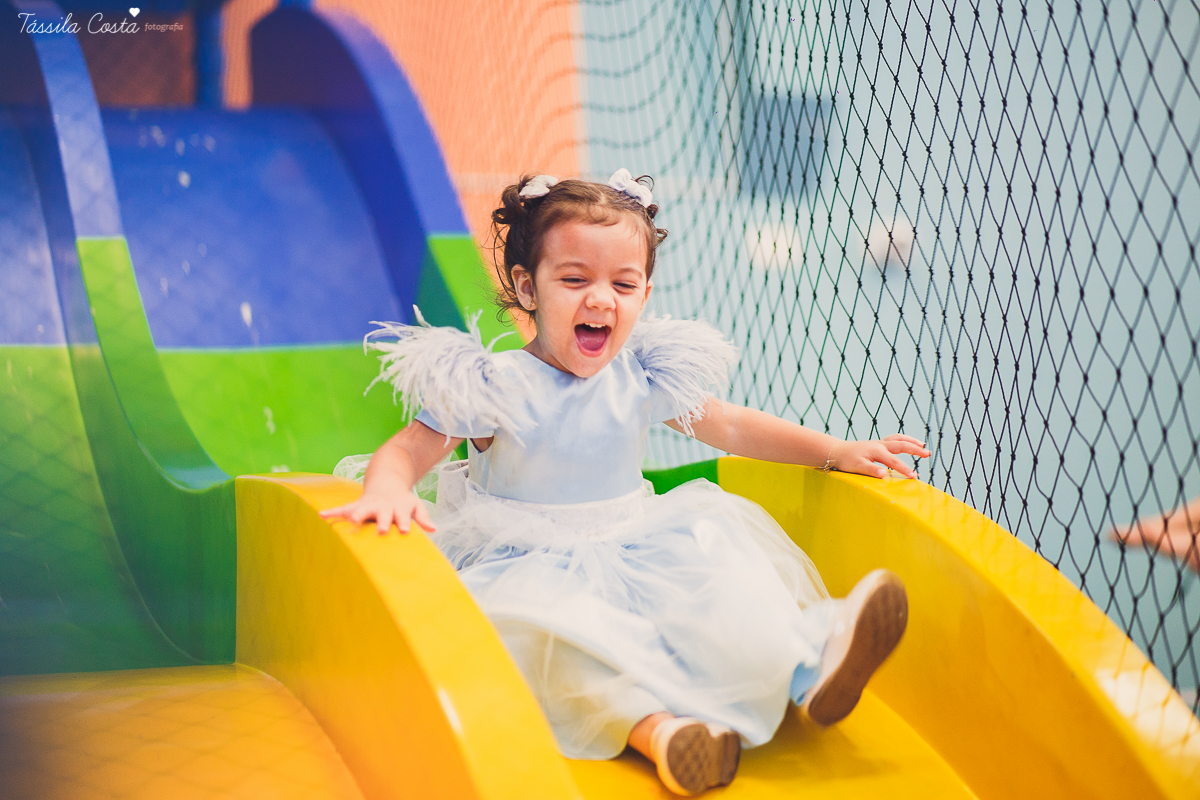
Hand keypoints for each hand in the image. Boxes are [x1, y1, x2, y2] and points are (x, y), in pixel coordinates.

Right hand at [319, 489, 435, 533]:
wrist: (387, 483)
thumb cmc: (402, 501)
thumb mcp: (416, 506)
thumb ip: (423, 517)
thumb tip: (433, 529)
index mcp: (398, 507)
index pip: (402, 516)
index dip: (403, 523)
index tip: (404, 531)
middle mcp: (382, 506)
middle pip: (382, 513)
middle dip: (382, 521)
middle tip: (382, 531)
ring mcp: (368, 505)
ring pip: (361, 509)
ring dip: (356, 514)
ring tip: (351, 520)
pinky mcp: (356, 505)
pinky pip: (343, 508)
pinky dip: (333, 512)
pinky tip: (322, 515)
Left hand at [830, 434, 929, 478]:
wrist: (838, 451)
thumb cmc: (847, 460)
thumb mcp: (857, 467)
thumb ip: (871, 470)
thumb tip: (884, 475)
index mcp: (877, 451)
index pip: (894, 462)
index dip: (905, 469)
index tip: (914, 477)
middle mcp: (880, 444)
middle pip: (901, 445)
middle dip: (915, 450)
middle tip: (927, 454)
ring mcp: (880, 443)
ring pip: (899, 439)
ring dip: (911, 441)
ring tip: (922, 446)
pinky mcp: (878, 444)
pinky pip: (894, 439)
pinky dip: (903, 440)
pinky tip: (908, 444)